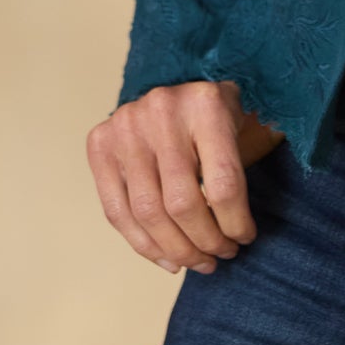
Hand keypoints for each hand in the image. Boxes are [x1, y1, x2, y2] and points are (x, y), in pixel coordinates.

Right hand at [86, 79, 283, 274]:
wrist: (176, 82)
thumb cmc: (215, 114)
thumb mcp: (239, 125)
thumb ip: (238, 169)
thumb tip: (235, 239)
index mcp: (206, 104)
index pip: (223, 183)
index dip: (235, 222)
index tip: (244, 239)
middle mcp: (162, 111)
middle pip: (182, 203)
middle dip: (204, 242)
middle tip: (220, 256)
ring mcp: (126, 127)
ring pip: (147, 213)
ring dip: (175, 250)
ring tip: (197, 262)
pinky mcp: (100, 144)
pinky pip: (116, 211)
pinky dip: (143, 244)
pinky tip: (167, 258)